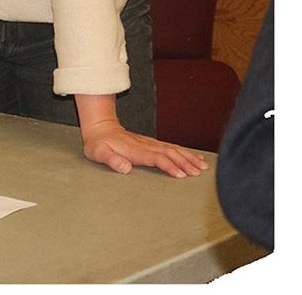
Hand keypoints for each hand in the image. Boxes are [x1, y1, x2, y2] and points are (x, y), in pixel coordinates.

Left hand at [80, 119, 209, 178]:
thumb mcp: (98, 152)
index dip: (169, 166)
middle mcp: (146, 145)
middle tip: (199, 173)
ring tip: (203, 166)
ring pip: (174, 149)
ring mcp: (150, 143)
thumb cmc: (98, 143)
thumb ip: (111, 160)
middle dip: (185, 162)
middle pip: (169, 153)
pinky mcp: (152, 143)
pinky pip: (172, 147)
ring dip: (188, 157)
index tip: (181, 174)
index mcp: (135, 150)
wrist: (101, 128)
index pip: (156, 158)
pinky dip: (185, 152)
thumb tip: (125, 168)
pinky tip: (195, 158)